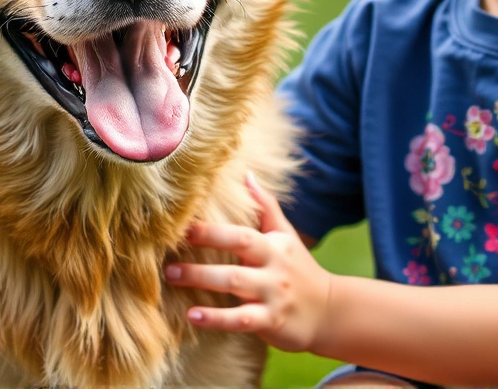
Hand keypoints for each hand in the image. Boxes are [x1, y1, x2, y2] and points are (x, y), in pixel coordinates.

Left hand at [165, 173, 332, 352]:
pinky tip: (192, 316)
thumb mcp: (286, 236)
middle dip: (201, 257)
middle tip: (167, 262)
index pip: (241, 235)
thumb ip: (266, 208)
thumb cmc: (299, 269)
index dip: (211, 230)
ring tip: (172, 280)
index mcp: (273, 246)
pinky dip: (216, 319)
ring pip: (236, 286)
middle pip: (236, 258)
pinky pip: (241, 320)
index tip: (181, 227)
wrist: (330, 311)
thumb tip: (248, 175)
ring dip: (202, 282)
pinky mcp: (272, 322)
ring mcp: (273, 296)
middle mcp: (274, 269)